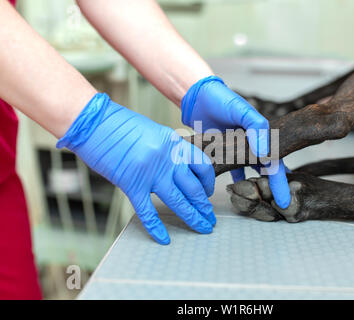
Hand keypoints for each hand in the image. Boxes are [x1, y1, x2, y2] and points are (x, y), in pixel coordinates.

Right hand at [57, 93, 215, 244]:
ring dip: (192, 217)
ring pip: (178, 201)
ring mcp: (150, 173)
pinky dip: (156, 227)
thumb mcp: (153, 132)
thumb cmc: (118, 125)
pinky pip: (148, 211)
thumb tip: (175, 170)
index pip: (201, 165)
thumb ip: (167, 151)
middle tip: (210, 218)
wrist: (92, 122)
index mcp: (174, 143)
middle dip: (204, 206)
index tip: (207, 192)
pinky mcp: (132, 184)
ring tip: (202, 227)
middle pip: (193, 187)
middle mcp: (167, 158)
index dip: (207, 182)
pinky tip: (164, 238)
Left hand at [182, 76, 290, 208]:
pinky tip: (231, 191)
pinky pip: (228, 169)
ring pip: (248, 172)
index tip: (284, 202)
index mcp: (261, 134)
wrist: (197, 96)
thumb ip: (255, 127)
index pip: (274, 162)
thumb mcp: (241, 109)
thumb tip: (264, 152)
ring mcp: (236, 149)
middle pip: (264, 171)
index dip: (280, 182)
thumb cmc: (221, 99)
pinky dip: (230, 178)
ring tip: (257, 203)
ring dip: (252, 186)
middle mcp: (251, 144)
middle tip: (276, 208)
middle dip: (271, 189)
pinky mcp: (220, 151)